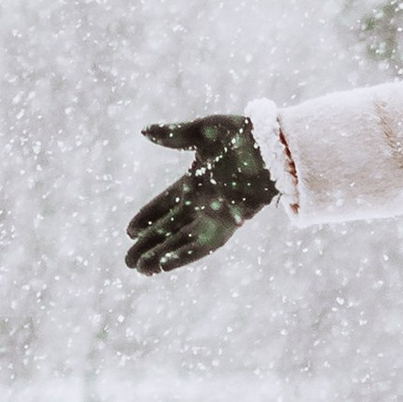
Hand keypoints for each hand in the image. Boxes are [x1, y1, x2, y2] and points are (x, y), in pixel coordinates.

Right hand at [124, 115, 277, 275]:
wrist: (274, 145)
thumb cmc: (243, 134)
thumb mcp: (202, 132)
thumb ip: (174, 135)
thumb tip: (144, 132)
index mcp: (195, 182)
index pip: (164, 205)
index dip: (147, 218)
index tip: (129, 231)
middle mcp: (204, 203)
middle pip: (170, 228)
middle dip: (149, 244)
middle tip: (127, 261)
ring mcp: (216, 215)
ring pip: (182, 241)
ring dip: (161, 255)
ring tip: (139, 270)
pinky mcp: (229, 224)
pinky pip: (202, 244)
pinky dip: (183, 254)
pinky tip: (163, 265)